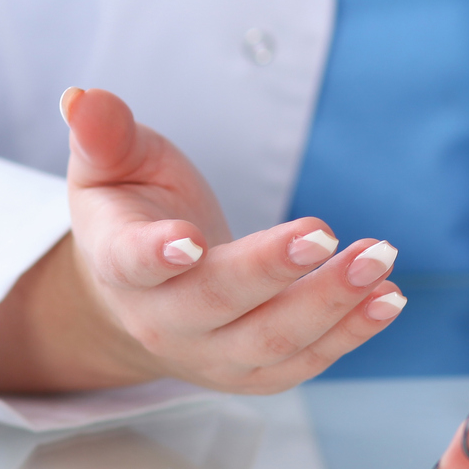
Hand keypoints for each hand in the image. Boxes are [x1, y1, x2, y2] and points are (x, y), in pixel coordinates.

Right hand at [0, 87, 403, 393]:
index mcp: (119, 262)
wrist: (142, 296)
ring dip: (331, 303)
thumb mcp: (109, 167)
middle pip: (218, 302)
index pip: (134, 263)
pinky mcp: (255, 371)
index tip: (188, 238)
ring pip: (272, 338)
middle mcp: (163, 319)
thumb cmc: (130, 214)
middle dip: (274, 269)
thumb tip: (80, 97)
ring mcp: (211, 353)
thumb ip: (104, 135)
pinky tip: (388, 298)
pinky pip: (306, 360)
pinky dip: (351, 332)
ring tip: (379, 259)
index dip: (158, 254)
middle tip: (326, 232)